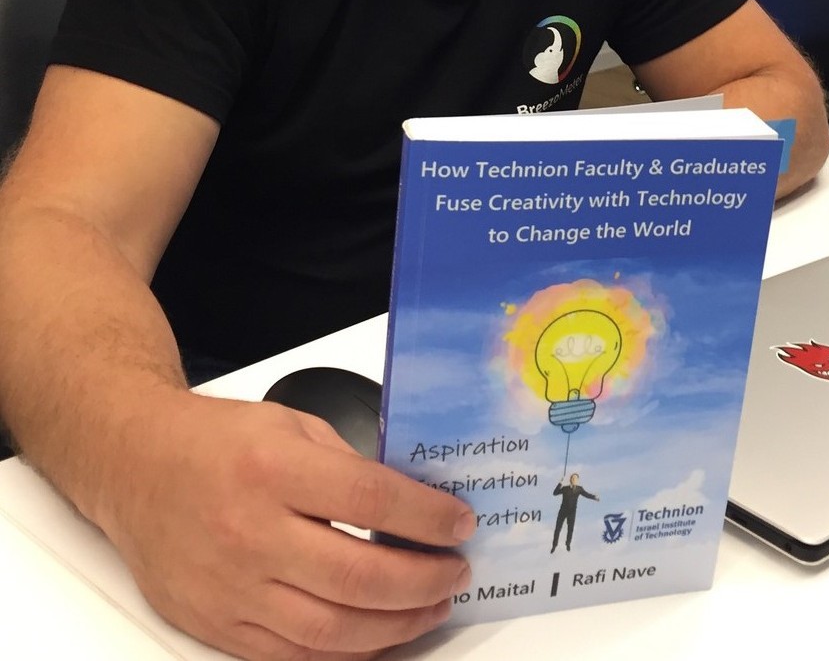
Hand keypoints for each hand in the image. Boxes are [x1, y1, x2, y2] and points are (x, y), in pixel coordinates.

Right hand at [98, 392, 474, 659]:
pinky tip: (378, 635)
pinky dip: (346, 652)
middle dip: (422, 579)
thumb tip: (409, 503)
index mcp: (272, 468)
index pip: (371, 499)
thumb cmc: (212, 440)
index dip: (426, 516)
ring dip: (396, 626)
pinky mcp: (218, 624)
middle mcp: (251, 532)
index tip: (458, 522)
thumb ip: (346, 463)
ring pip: (332, 630)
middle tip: (454, 571)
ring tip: (430, 606)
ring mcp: (233, 587)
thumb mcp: (288, 424)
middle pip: (358, 576)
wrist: (135, 468)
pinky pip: (294, 656)